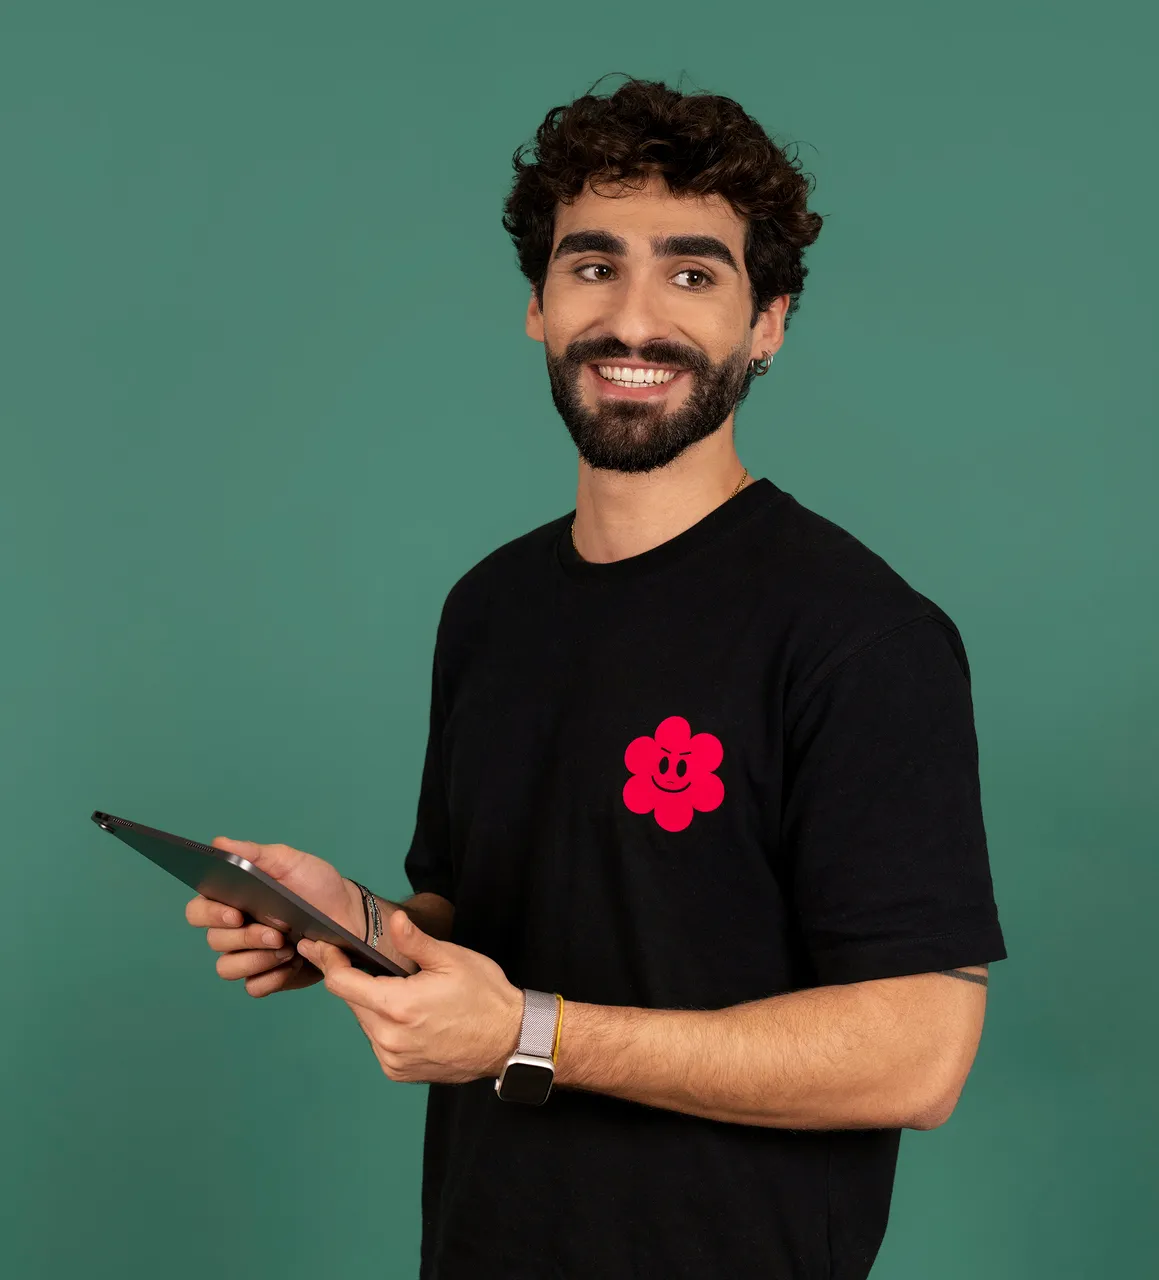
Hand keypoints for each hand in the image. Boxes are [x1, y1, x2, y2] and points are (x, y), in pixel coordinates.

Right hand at [185, 837, 362, 997]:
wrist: (349, 915)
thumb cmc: (317, 886)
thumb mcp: (290, 862)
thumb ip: (254, 854)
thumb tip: (219, 844)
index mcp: (233, 900)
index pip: (199, 910)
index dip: (209, 914)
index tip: (235, 914)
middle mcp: (235, 930)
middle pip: (214, 941)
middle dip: (245, 938)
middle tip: (276, 933)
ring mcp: (250, 955)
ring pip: (228, 968)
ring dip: (256, 959)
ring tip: (287, 948)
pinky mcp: (269, 977)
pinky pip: (254, 987)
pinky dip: (271, 977)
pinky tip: (292, 964)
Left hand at [298, 907, 524, 1084]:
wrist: (509, 1040)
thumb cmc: (484, 996)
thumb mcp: (452, 959)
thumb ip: (415, 941)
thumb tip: (393, 920)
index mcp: (398, 1006)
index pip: (342, 984)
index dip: (329, 961)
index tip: (321, 946)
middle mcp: (388, 1038)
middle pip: (352, 1002)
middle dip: (354, 979)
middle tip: (362, 959)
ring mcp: (392, 1059)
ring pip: (365, 1022)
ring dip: (370, 1003)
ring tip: (395, 987)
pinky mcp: (399, 1071)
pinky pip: (378, 1041)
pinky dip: (383, 1025)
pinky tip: (406, 1013)